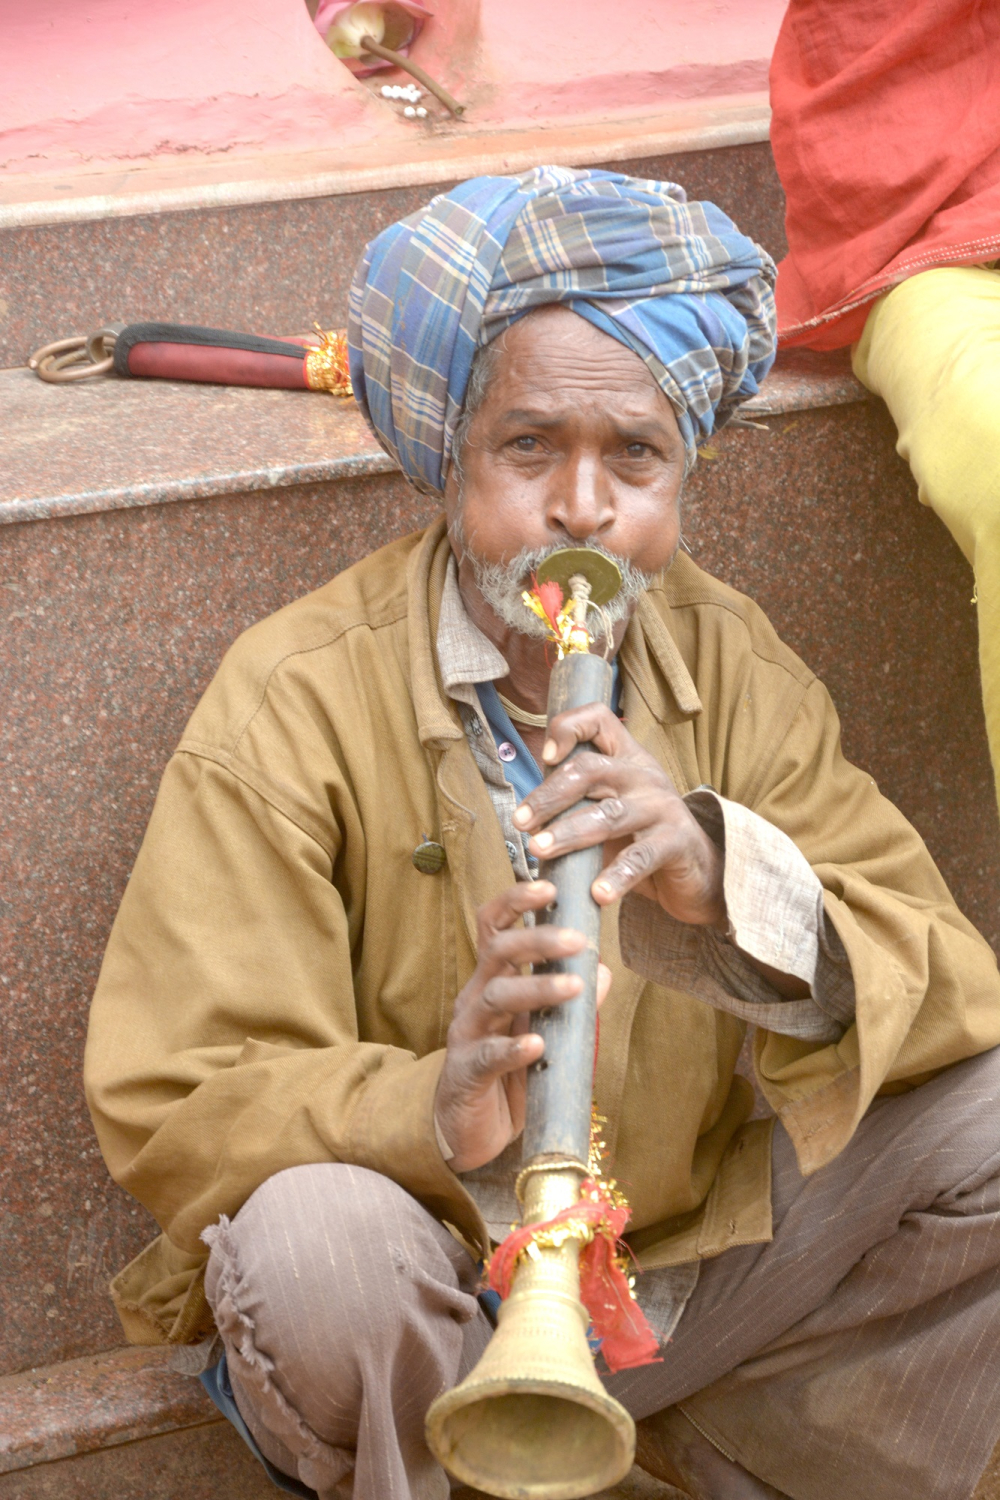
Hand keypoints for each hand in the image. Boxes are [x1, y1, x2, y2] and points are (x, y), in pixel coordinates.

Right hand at [435, 880, 611, 1173]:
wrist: (471, 1132)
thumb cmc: (508, 1073)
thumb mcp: (545, 1031)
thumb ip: (573, 1003)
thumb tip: (605, 971)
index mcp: (491, 980)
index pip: (495, 928)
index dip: (516, 902)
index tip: (549, 887)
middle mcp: (475, 999)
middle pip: (497, 953)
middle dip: (536, 940)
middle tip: (577, 939)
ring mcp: (466, 1035)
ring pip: (495, 997)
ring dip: (536, 988)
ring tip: (574, 988)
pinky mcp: (466, 1074)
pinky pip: (487, 1056)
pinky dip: (512, 1049)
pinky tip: (537, 1047)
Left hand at [511, 702, 725, 927]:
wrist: (699, 869)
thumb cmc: (642, 836)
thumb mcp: (610, 808)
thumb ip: (578, 802)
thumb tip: (526, 816)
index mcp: (626, 758)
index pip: (598, 719)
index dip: (568, 727)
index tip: (546, 756)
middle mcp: (644, 775)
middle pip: (589, 770)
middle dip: (549, 796)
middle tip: (521, 822)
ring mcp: (663, 806)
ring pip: (608, 814)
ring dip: (568, 833)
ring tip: (540, 850)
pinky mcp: (677, 841)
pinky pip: (641, 856)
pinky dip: (617, 876)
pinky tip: (598, 893)